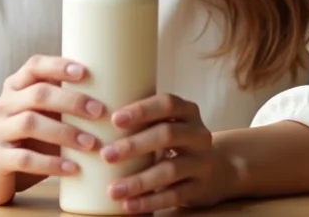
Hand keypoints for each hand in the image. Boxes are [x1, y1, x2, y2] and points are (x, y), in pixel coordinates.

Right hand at [0, 55, 105, 204]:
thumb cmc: (32, 138)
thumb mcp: (46, 115)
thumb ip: (66, 100)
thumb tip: (117, 88)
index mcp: (16, 86)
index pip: (34, 66)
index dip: (58, 66)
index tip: (85, 72)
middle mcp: (3, 104)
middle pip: (37, 94)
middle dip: (71, 101)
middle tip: (100, 112)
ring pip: (30, 124)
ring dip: (65, 133)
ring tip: (92, 143)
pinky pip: (24, 159)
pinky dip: (51, 163)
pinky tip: (72, 168)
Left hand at [102, 93, 228, 213]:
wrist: (215, 171)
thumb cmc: (176, 142)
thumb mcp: (167, 124)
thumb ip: (142, 121)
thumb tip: (93, 118)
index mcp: (188, 112)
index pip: (167, 104)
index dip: (142, 110)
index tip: (114, 119)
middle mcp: (199, 135)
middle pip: (167, 135)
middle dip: (134, 145)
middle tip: (106, 154)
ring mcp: (202, 163)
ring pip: (170, 170)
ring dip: (139, 181)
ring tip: (113, 190)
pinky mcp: (200, 188)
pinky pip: (174, 196)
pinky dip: (149, 201)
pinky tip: (129, 205)